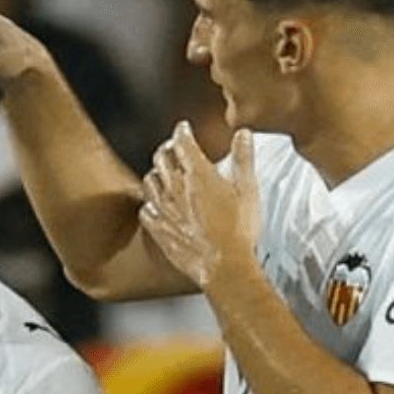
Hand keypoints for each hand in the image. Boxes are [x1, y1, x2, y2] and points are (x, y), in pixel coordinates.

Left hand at [139, 123, 258, 290]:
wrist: (224, 266)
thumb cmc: (239, 229)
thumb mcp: (248, 190)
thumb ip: (243, 159)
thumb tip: (242, 133)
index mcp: (198, 174)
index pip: (183, 142)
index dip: (182, 131)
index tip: (183, 128)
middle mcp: (176, 188)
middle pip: (162, 158)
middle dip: (167, 148)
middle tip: (173, 146)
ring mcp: (165, 210)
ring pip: (150, 181)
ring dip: (156, 173)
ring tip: (162, 172)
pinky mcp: (159, 230)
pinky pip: (146, 211)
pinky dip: (150, 203)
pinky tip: (155, 205)